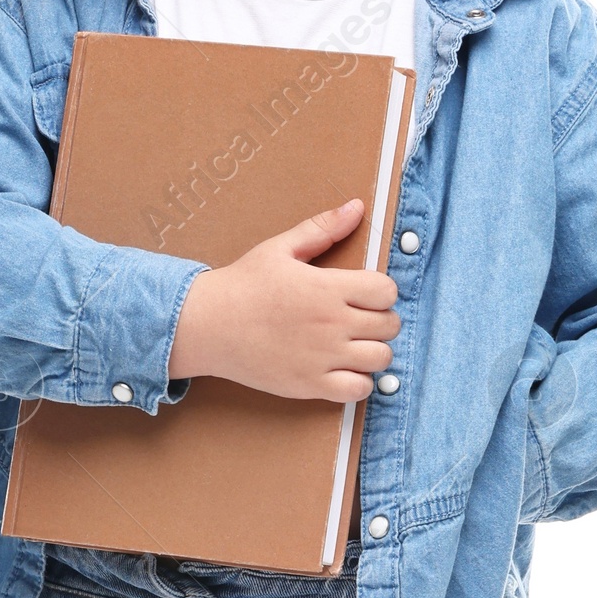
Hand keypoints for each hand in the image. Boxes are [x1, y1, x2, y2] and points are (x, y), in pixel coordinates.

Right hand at [167, 199, 400, 403]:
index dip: (382, 291)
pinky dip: (359, 382)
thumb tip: (356, 207)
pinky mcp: (309, 385)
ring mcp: (322, 358)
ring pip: (380, 359)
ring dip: (374, 351)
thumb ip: (322, 229)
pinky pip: (358, 390)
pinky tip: (344, 369)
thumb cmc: (242, 285)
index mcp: (327, 288)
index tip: (366, 294)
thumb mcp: (280, 248)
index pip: (387, 291)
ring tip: (355, 345)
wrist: (207, 325)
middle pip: (389, 325)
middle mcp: (330, 324)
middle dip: (381, 320)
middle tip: (361, 319)